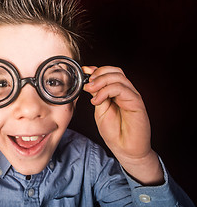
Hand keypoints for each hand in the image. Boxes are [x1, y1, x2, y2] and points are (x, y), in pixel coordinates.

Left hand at [83, 66, 163, 184]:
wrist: (126, 149)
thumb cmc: (114, 132)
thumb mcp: (100, 110)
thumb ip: (97, 95)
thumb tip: (88, 82)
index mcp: (117, 92)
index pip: (109, 72)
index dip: (96, 70)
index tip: (83, 72)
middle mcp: (126, 91)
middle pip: (115, 71)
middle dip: (98, 74)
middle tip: (87, 84)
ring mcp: (132, 96)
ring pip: (118, 77)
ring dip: (101, 81)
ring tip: (91, 91)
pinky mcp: (136, 103)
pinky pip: (122, 89)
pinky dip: (106, 91)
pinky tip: (97, 101)